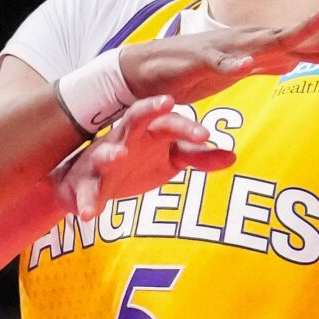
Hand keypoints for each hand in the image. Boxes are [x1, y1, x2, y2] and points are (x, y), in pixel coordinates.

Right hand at [55, 94, 231, 218]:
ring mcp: (102, 159)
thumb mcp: (170, 159)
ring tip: (120, 155)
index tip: (206, 135)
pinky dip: (86, 202)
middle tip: (167, 104)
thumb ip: (197, 157)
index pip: (169, 121)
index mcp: (147, 131)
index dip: (187, 126)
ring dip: (111, 152)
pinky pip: (86, 191)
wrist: (88, 183)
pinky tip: (88, 214)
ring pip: (105, 151)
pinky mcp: (86, 183)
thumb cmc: (136, 163)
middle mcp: (124, 139)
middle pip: (135, 117)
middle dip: (150, 110)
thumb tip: (232, 156)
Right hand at [119, 0, 318, 105]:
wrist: (147, 71)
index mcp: (269, 50)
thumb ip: (269, 64)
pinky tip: (245, 64)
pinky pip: (219, 61)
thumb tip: (294, 61)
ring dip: (301, 27)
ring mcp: (231, 48)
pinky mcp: (200, 60)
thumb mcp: (244, 69)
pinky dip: (232, 62)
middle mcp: (256, 43)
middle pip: (311, 36)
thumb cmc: (196, 71)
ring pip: (272, 40)